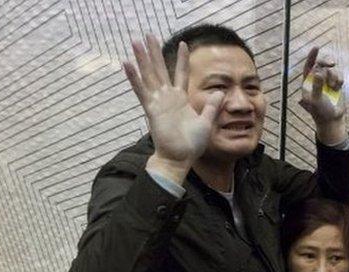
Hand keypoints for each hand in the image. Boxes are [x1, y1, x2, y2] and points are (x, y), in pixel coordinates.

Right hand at [123, 35, 223, 172]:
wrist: (179, 158)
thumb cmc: (191, 144)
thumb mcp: (206, 122)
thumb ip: (212, 106)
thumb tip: (221, 92)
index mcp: (181, 99)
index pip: (181, 74)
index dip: (182, 59)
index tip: (184, 43)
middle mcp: (167, 98)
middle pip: (159, 69)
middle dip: (154, 52)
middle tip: (148, 34)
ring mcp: (158, 102)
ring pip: (149, 75)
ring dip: (142, 59)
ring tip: (135, 42)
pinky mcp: (152, 110)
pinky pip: (141, 91)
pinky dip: (134, 78)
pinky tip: (127, 64)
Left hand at [298, 47, 346, 143]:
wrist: (332, 119)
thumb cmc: (320, 111)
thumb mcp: (316, 100)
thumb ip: (317, 86)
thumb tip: (318, 72)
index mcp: (307, 82)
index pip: (308, 65)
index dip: (312, 56)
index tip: (317, 47)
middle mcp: (316, 79)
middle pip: (321, 64)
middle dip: (326, 62)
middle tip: (332, 64)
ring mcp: (326, 81)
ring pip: (332, 69)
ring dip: (334, 76)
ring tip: (334, 87)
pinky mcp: (336, 83)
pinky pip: (339, 74)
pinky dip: (339, 80)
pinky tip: (338, 88)